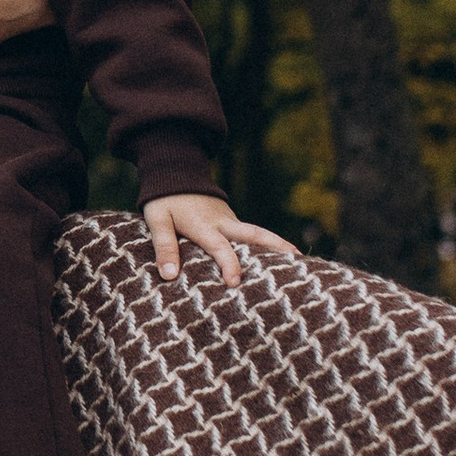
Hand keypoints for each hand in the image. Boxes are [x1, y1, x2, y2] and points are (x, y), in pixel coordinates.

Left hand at [143, 194, 298, 287]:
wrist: (175, 172)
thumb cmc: (164, 200)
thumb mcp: (157, 221)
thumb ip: (164, 247)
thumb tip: (169, 275)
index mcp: (204, 226)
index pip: (220, 247)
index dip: (228, 264)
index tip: (235, 283)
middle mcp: (223, 223)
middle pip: (254, 234)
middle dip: (276, 247)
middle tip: (297, 261)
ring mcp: (230, 220)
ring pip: (257, 233)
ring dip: (277, 244)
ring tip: (298, 260)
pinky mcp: (231, 221)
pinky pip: (250, 234)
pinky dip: (265, 244)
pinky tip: (276, 258)